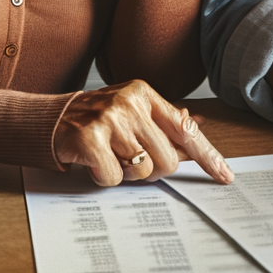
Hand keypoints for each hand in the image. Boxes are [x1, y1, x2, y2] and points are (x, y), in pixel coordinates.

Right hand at [53, 80, 233, 186]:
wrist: (48, 121)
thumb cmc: (94, 119)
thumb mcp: (130, 111)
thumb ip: (162, 120)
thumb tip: (197, 123)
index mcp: (144, 94)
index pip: (185, 129)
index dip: (208, 155)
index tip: (224, 174)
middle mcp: (129, 103)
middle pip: (168, 160)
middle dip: (153, 170)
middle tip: (131, 160)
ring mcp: (109, 119)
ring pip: (143, 171)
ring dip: (127, 174)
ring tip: (111, 157)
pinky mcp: (89, 139)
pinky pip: (115, 178)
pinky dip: (105, 178)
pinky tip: (94, 163)